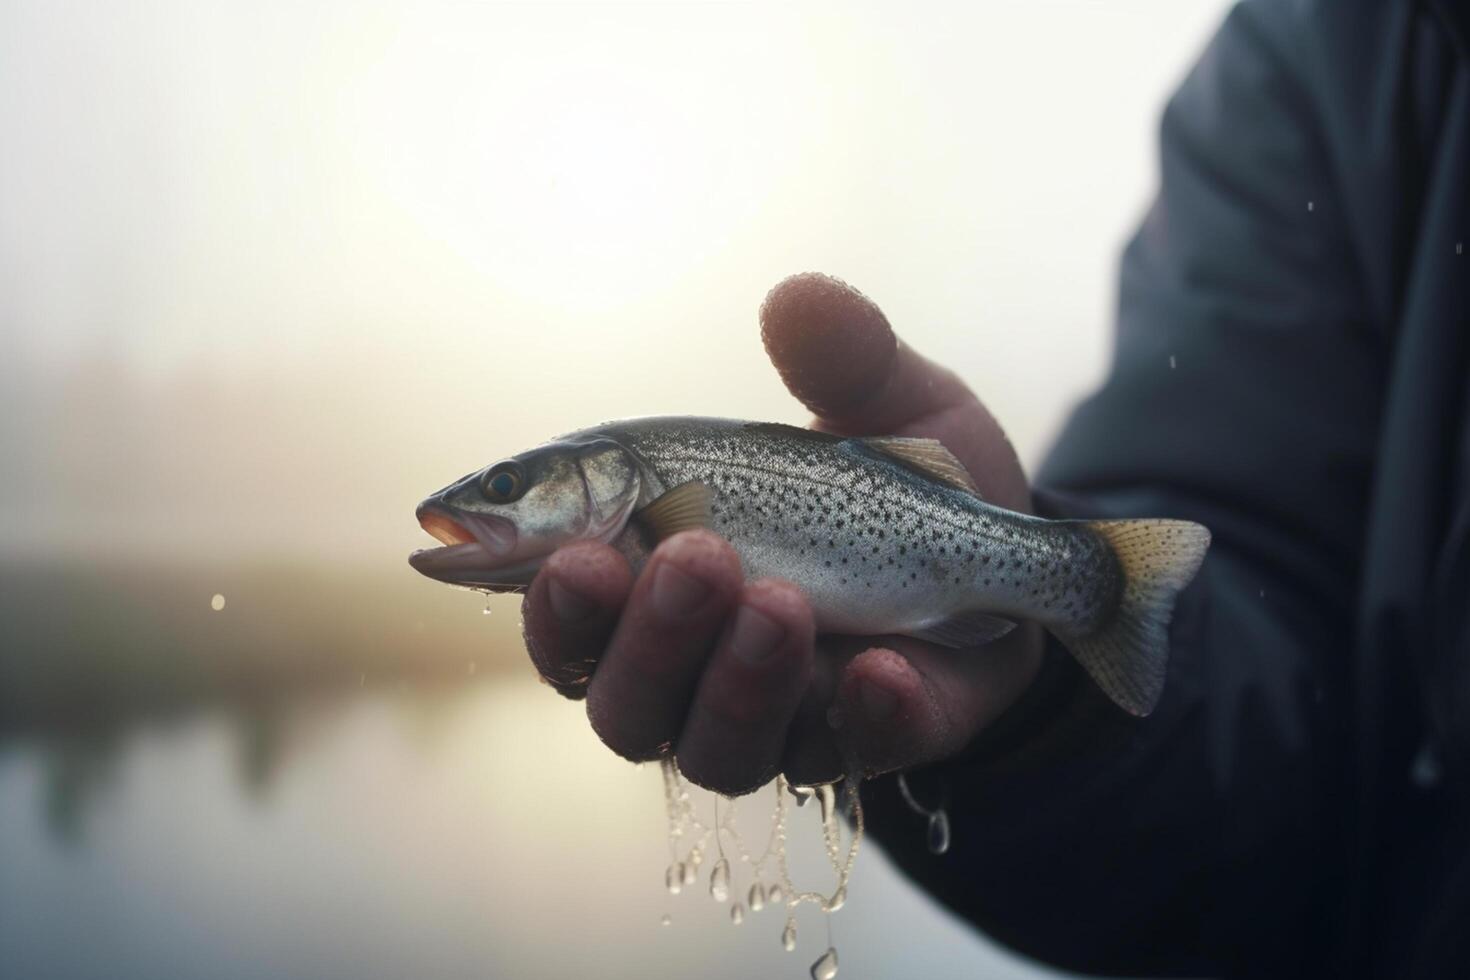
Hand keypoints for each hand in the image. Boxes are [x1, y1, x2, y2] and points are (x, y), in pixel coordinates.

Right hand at [520, 273, 1043, 793]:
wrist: (1008, 562)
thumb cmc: (903, 485)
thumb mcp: (885, 403)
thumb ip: (842, 358)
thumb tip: (796, 297)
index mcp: (655, 574)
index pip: (564, 601)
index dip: (530, 585)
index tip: (550, 548)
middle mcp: (694, 662)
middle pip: (616, 695)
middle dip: (641, 635)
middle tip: (692, 555)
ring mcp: (775, 714)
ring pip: (710, 746)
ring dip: (734, 677)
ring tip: (781, 600)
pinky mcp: (863, 742)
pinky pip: (843, 755)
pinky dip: (857, 714)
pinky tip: (882, 669)